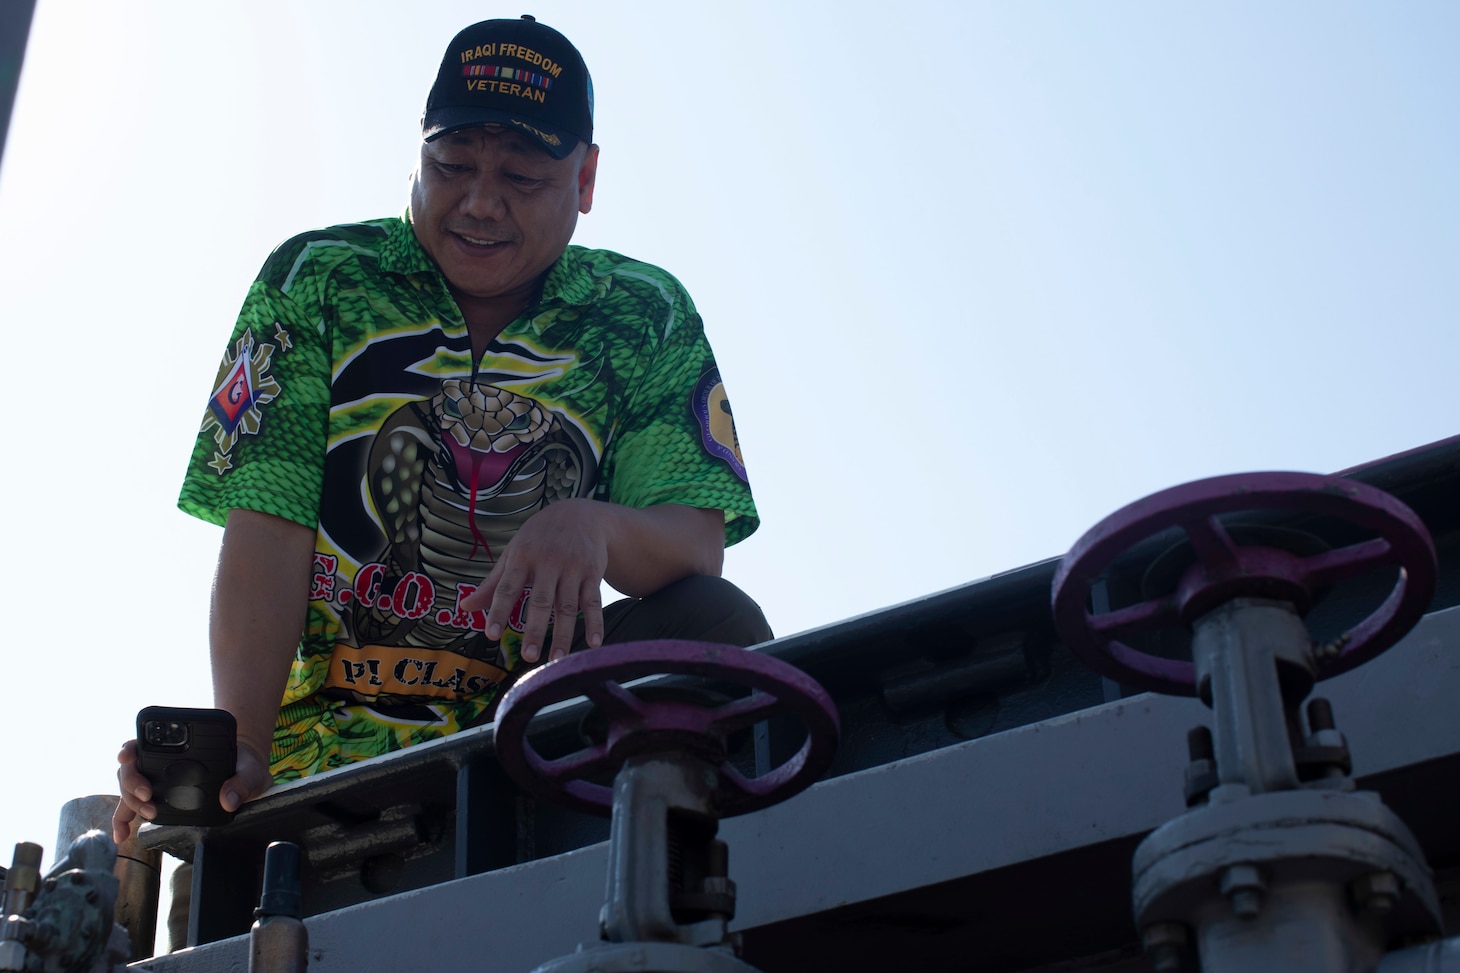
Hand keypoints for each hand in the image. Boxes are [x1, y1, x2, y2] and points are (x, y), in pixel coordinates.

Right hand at [113, 738, 273, 843]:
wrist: (244, 775)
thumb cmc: (244, 765)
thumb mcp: (250, 770)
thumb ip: (243, 781)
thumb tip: (228, 800)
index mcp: (180, 745)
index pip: (144, 742)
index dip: (130, 748)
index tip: (127, 756)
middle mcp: (161, 761)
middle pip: (131, 767)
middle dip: (133, 782)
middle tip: (149, 796)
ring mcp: (156, 779)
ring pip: (128, 787)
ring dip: (130, 801)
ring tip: (149, 813)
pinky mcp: (156, 797)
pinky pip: (131, 808)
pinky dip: (122, 821)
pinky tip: (122, 836)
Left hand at [461, 499, 610, 665]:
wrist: (579, 514)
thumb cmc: (538, 538)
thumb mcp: (513, 553)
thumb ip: (492, 583)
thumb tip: (465, 608)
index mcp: (523, 557)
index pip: (507, 588)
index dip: (498, 611)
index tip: (491, 634)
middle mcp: (548, 562)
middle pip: (541, 601)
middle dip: (536, 630)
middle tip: (529, 657)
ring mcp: (572, 568)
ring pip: (568, 606)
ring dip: (564, 634)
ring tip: (557, 659)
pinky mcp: (592, 573)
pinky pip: (593, 601)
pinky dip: (595, 622)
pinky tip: (594, 643)